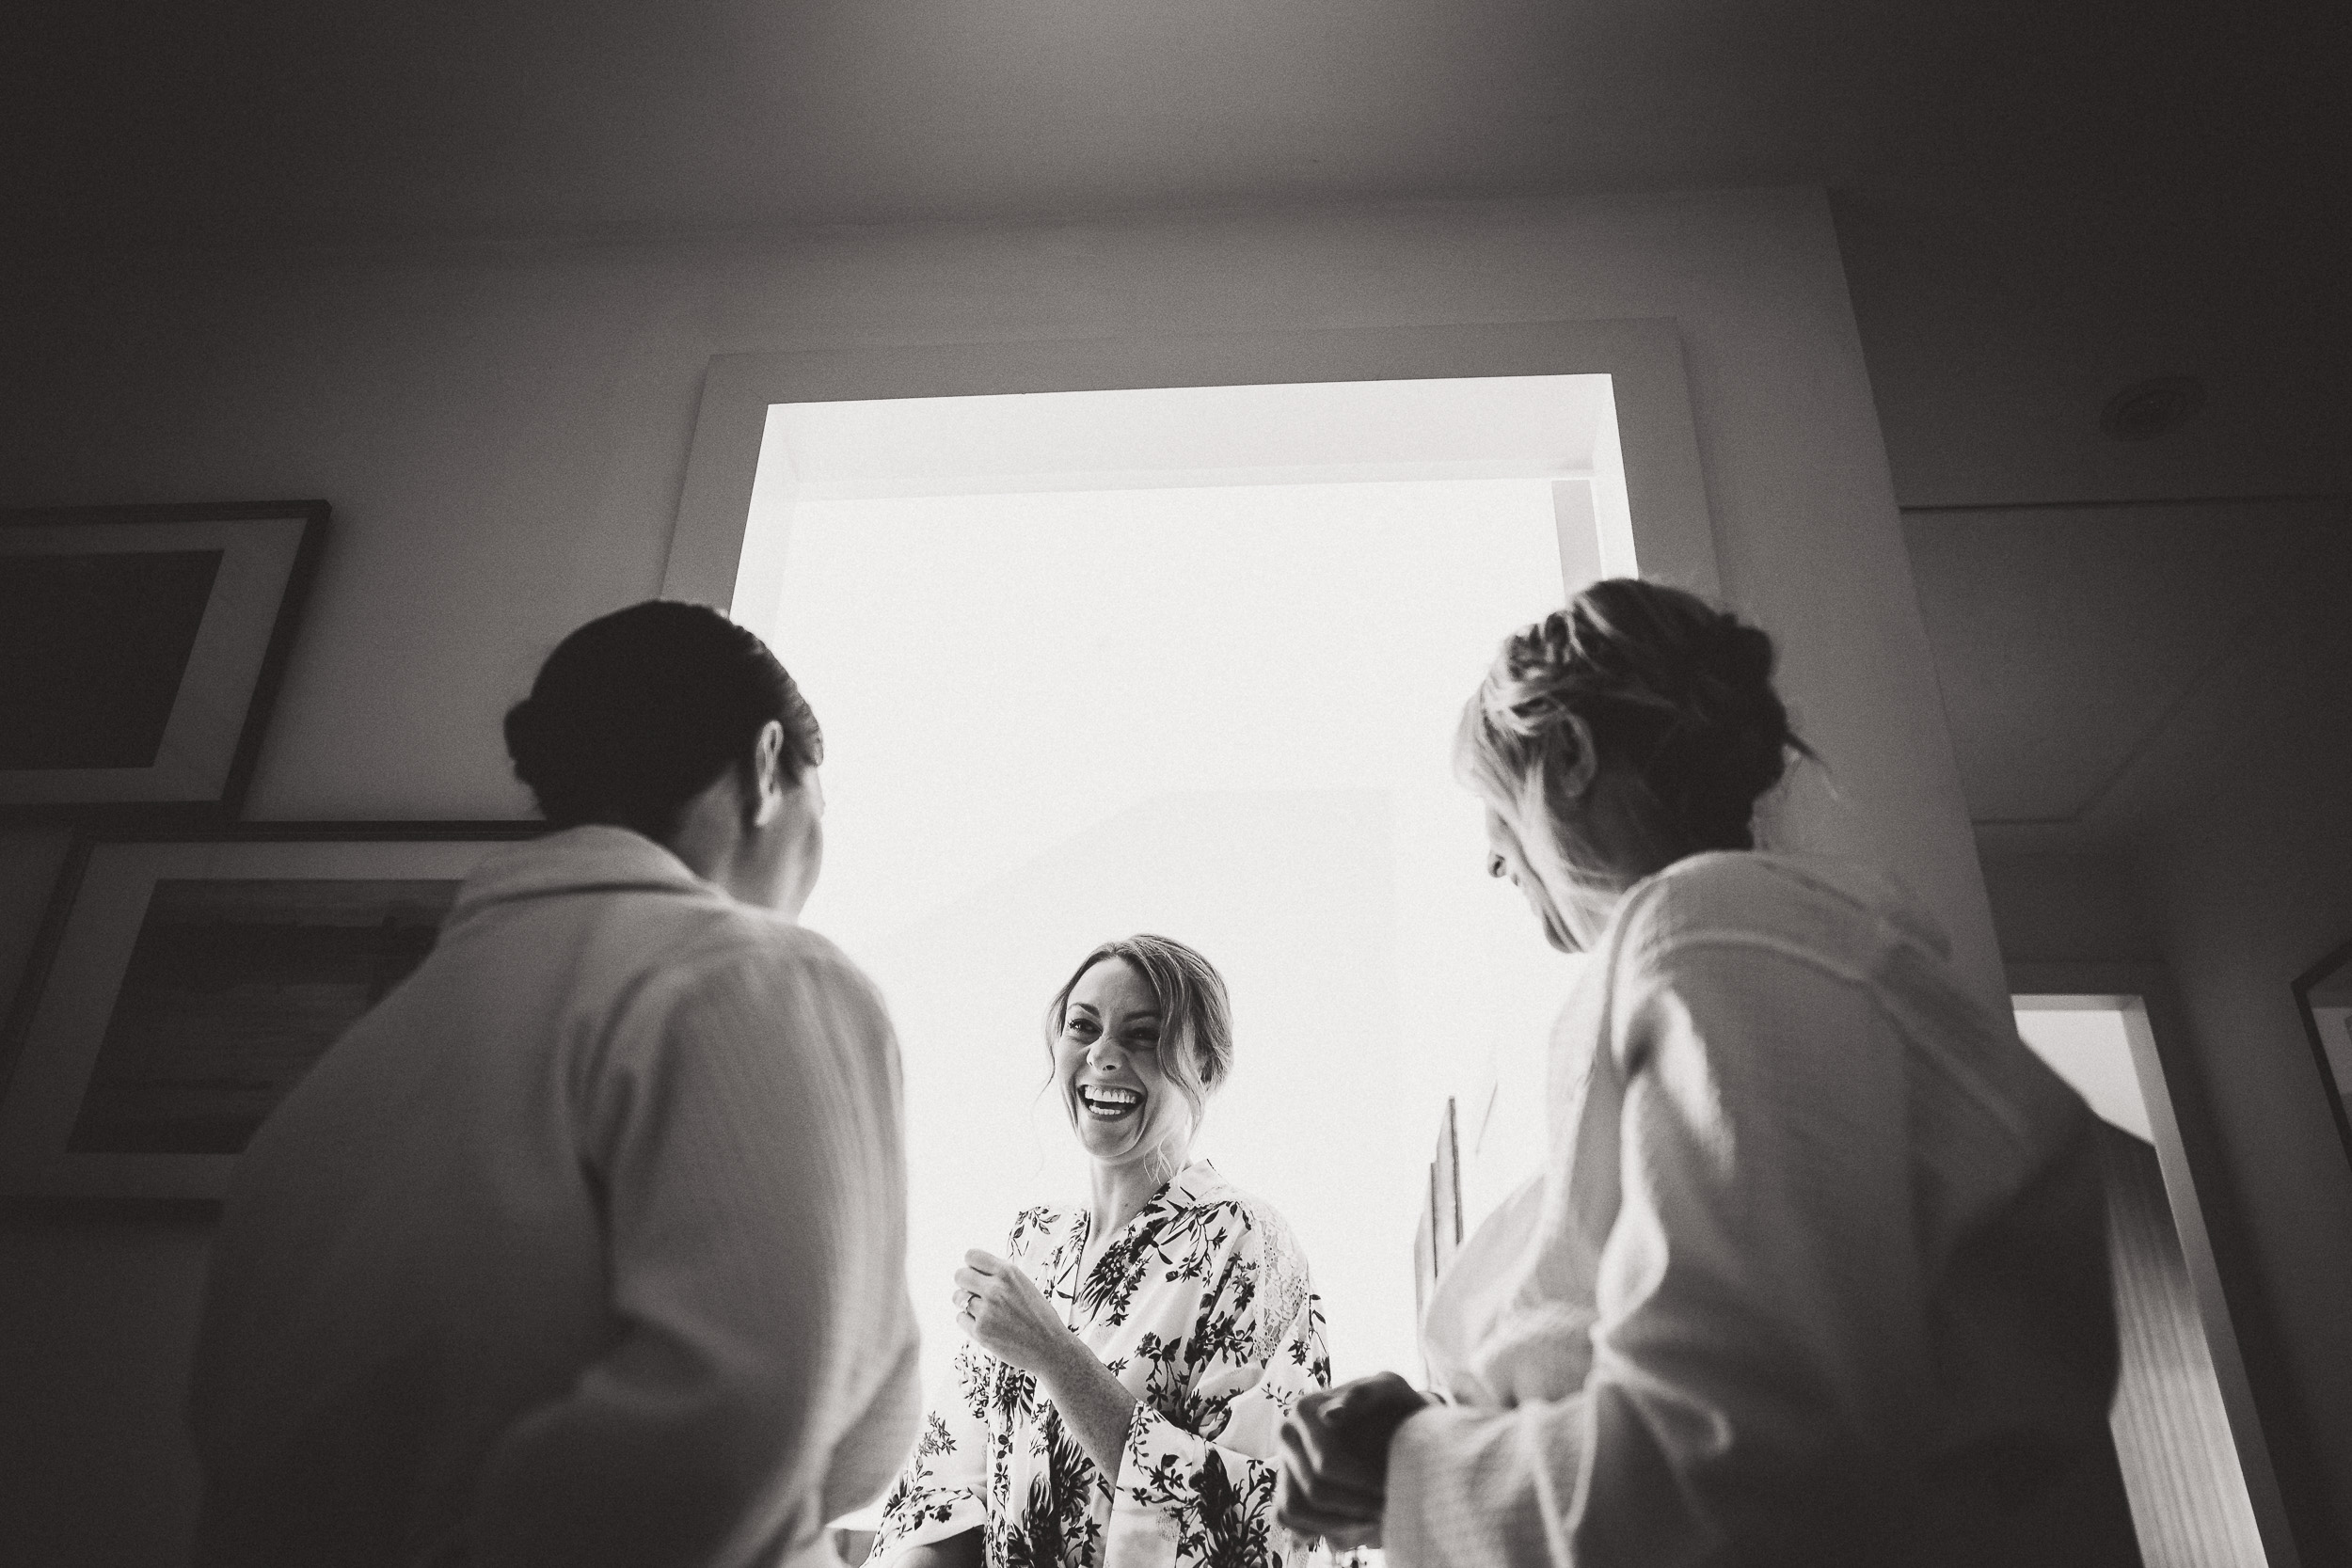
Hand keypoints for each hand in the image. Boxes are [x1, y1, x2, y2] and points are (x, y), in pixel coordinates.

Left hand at [953, 1250, 1073, 1376]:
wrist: (1050, 1348)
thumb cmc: (1039, 1316)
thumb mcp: (1024, 1285)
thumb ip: (1000, 1276)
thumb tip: (972, 1271)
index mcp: (1008, 1272)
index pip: (971, 1256)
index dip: (972, 1266)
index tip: (978, 1275)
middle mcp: (995, 1288)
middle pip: (960, 1275)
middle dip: (965, 1283)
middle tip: (976, 1294)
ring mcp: (986, 1311)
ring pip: (958, 1298)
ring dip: (966, 1303)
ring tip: (984, 1311)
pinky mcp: (980, 1332)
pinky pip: (960, 1318)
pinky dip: (968, 1321)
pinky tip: (986, 1325)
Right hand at [1276, 1372, 1428, 1549]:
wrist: (1390, 1422)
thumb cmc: (1393, 1406)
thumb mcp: (1389, 1390)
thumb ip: (1365, 1394)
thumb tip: (1330, 1417)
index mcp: (1303, 1409)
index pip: (1328, 1464)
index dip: (1366, 1483)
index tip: (1395, 1488)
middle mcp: (1285, 1434)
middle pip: (1316, 1492)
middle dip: (1357, 1505)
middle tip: (1390, 1508)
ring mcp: (1281, 1461)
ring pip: (1296, 1510)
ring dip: (1338, 1522)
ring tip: (1374, 1518)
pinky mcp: (1284, 1486)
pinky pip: (1287, 1517)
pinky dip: (1314, 1528)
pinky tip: (1349, 1524)